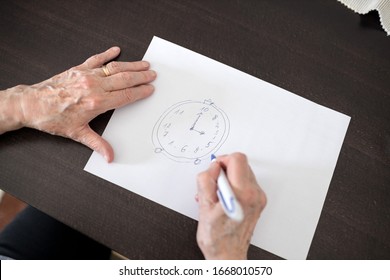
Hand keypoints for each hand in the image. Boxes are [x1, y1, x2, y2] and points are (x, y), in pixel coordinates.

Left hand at [0, 47, 155, 161]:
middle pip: (124, 79)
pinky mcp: (78, 69)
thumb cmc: (53, 119)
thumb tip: (109, 156)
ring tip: (143, 64)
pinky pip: (96, 59)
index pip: (126, 96)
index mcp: (97, 103)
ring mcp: (87, 76)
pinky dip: (107, 54)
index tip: (150, 89)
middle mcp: (94, 87)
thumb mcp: (77, 134)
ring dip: (131, 65)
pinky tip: (116, 50)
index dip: (140, 92)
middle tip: (152, 74)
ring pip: (115, 68)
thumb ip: (97, 144)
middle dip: (141, 76)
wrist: (32, 104)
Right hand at [196, 153, 265, 258]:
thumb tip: (212, 168)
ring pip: (243, 173)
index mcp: (242, 193)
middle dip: (224, 170)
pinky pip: (246, 183)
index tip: (214, 171)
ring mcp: (258, 198)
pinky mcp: (258, 202)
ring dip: (228, 178)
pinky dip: (234, 186)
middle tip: (213, 184)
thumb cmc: (217, 238)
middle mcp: (254, 194)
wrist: (228, 256)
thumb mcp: (204, 207)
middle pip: (241, 164)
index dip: (222, 160)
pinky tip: (223, 199)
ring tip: (216, 195)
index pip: (237, 159)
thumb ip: (206, 181)